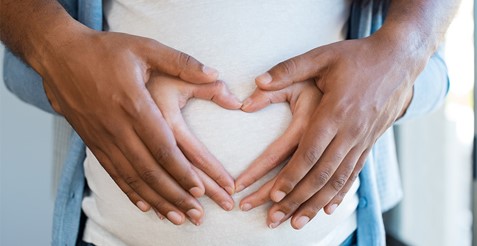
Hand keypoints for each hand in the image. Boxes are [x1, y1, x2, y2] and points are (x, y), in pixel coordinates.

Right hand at [41, 29, 232, 225]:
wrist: (59, 55)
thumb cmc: (105, 51)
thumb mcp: (146, 48)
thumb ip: (182, 62)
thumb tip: (216, 73)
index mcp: (134, 104)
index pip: (163, 147)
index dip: (182, 171)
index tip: (201, 189)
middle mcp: (117, 127)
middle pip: (150, 170)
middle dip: (176, 195)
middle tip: (197, 214)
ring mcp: (102, 137)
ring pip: (133, 178)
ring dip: (157, 201)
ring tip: (178, 218)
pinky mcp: (93, 142)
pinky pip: (114, 173)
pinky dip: (131, 192)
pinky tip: (146, 206)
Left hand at [246, 36, 414, 228]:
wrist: (399, 60)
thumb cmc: (358, 57)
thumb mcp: (322, 56)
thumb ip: (289, 69)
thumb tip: (257, 81)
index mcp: (335, 112)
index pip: (309, 153)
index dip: (291, 176)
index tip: (273, 195)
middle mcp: (350, 132)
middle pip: (321, 174)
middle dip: (297, 199)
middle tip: (275, 218)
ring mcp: (362, 140)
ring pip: (337, 181)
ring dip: (316, 204)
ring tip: (296, 223)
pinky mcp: (369, 143)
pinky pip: (353, 174)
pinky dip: (339, 194)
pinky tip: (328, 209)